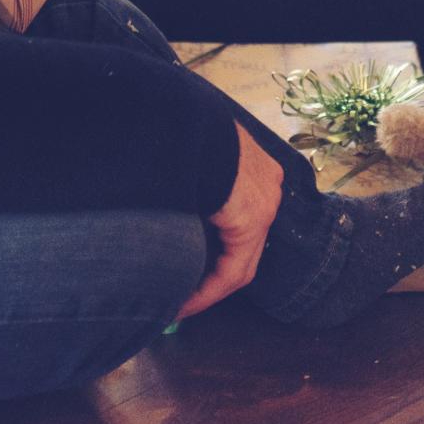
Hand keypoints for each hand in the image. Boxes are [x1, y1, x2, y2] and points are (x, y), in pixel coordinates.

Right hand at [176, 122, 284, 318]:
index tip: (188, 263)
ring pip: (238, 261)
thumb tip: (157, 197)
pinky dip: (208, 290)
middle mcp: (266, 187)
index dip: (213, 246)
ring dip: (207, 288)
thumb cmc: (175, 131)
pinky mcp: (252, 219)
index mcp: (251, 167)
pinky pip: (233, 269)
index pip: (237, 218)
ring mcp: (264, 203)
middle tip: (182, 294)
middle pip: (241, 244)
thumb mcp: (183, 154)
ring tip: (178, 305)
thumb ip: (183, 176)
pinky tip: (183, 303)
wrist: (184, 118)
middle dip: (211, 273)